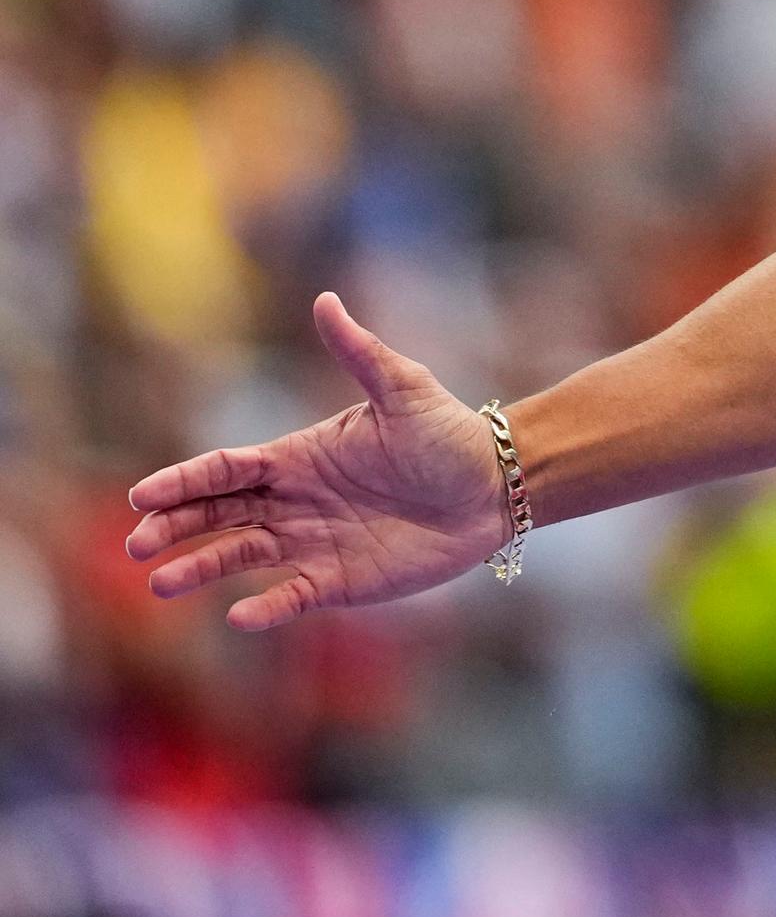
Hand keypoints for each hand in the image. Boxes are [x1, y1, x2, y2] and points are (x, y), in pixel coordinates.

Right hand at [125, 292, 512, 630]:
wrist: (498, 486)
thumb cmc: (448, 435)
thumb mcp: (403, 390)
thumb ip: (360, 352)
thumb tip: (325, 299)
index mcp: (298, 457)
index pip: (226, 468)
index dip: (184, 481)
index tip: (144, 496)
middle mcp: (294, 501)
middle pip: (218, 514)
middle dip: (175, 527)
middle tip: (137, 543)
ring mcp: (312, 541)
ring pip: (240, 557)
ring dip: (201, 568)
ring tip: (162, 582)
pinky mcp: (339, 579)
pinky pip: (292, 595)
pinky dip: (265, 607)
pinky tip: (241, 617)